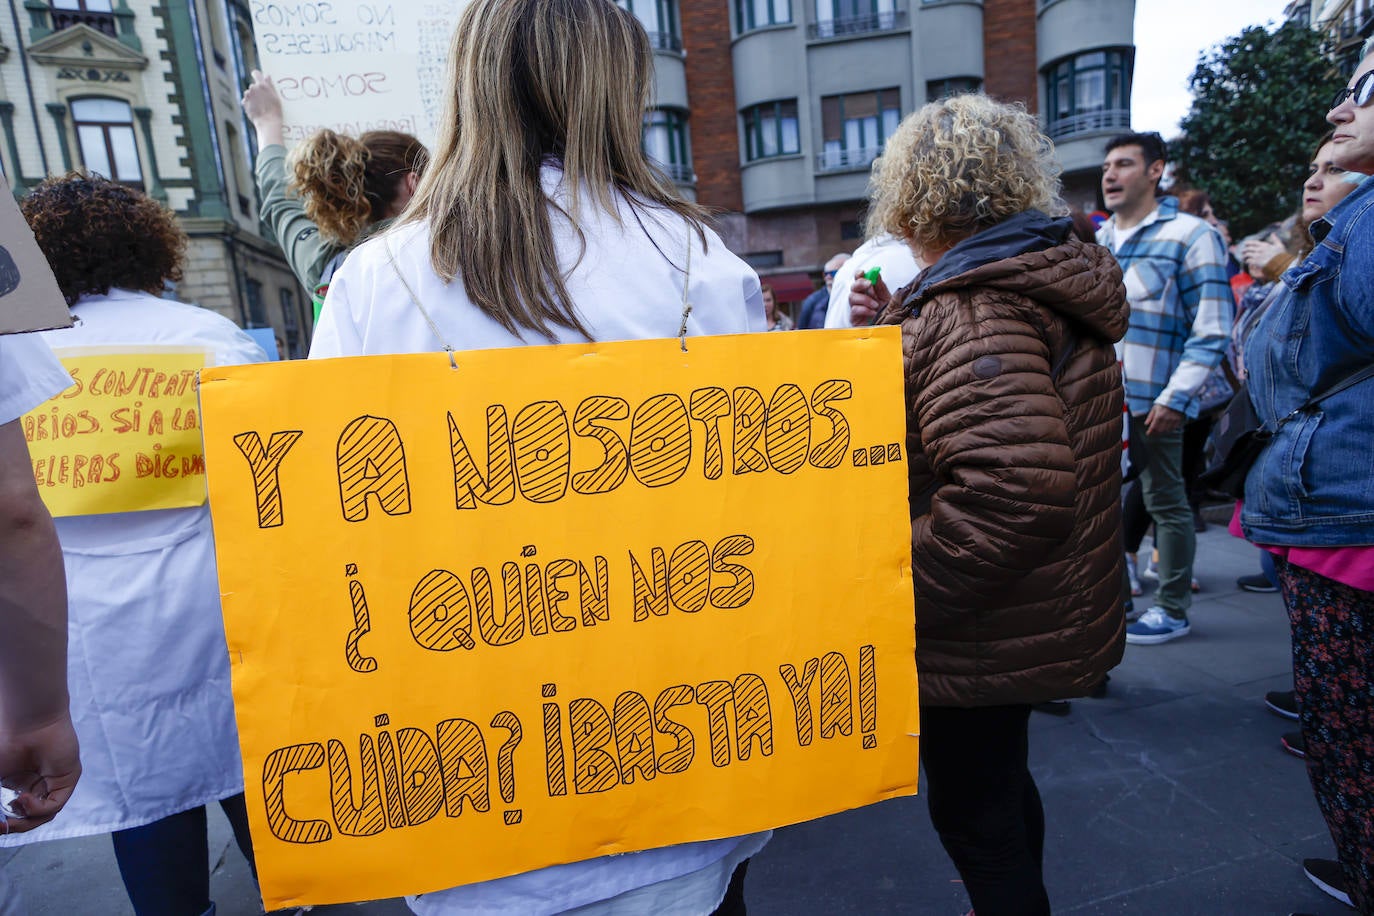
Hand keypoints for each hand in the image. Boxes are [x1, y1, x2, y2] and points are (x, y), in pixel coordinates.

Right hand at [0, 714, 79, 833]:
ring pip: (43, 815)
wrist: (27, 722)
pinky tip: (23, 799)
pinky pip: (55, 804)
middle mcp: (38, 785)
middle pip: (30, 818)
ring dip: (24, 821)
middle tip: (0, 827)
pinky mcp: (68, 779)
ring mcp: (54, 783)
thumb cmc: (7, 743)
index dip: (5, 823)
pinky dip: (37, 808)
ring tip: (9, 817)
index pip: (16, 813)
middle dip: (14, 826)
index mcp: (20, 784)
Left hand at [241, 70, 284, 149]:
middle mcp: (253, 88)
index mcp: (262, 85)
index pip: (256, 73)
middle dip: (257, 91)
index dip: (256, 75)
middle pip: (253, 86)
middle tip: (264, 100)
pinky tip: (256, 110)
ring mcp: (247, 95)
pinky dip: (250, 104)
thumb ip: (270, 85)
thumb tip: (267, 76)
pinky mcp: (244, 102)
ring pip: (249, 93)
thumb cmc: (274, 110)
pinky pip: (246, 101)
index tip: (258, 78)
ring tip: (260, 106)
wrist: (268, 123)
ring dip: (253, 97)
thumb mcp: (276, 96)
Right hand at [848, 271, 890, 326]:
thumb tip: (876, 273)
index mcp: (867, 291)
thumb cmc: (887, 312)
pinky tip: (873, 313)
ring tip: (876, 305)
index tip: (863, 272)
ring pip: (852, 297)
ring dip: (865, 299)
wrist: (888, 328)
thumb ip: (880, 286)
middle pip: (853, 286)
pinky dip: (864, 309)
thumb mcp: (886, 297)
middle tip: (869, 284)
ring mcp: (855, 307)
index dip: (858, 274)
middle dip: (860, 283)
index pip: (858, 279)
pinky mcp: (854, 318)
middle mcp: (859, 298)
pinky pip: (854, 309)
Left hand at [1143, 404, 1184, 435]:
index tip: (1148, 433)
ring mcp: (1173, 420)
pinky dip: (1169, 429)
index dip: (1150, 431)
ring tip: (1161, 428)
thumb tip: (1146, 424)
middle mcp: (1166, 419)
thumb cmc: (1164, 402)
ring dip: (1163, 431)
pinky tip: (1167, 427)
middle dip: (1156, 431)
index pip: (1153, 426)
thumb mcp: (1155, 408)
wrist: (1176, 398)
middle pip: (1160, 430)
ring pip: (1166, 430)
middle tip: (1154, 431)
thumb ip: (1150, 416)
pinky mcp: (1178, 420)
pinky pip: (1173, 428)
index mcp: (1159, 415)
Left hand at [1242, 235, 1284, 277]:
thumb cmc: (1281, 255)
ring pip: (1247, 254)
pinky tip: (1246, 262)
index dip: (1248, 243)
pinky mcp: (1256, 262)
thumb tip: (1273, 233)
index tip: (1245, 244)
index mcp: (1265, 245)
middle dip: (1244, 250)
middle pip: (1248, 248)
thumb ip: (1275, 239)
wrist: (1281, 264)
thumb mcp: (1280, 246)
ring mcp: (1257, 256)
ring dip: (1244, 256)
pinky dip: (1246, 261)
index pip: (1254, 243)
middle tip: (1242, 252)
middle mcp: (1260, 250)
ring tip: (1243, 258)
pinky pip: (1248, 261)